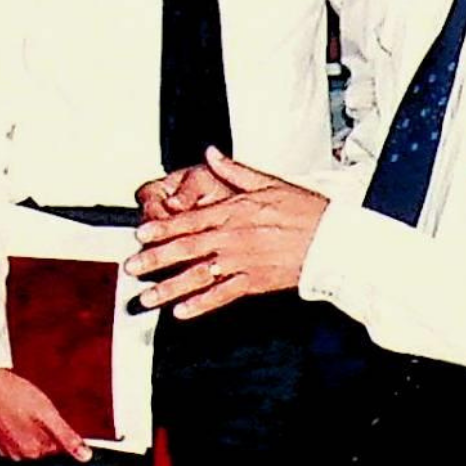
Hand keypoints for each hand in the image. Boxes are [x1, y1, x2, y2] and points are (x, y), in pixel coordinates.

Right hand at [0, 367, 91, 461]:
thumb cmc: (14, 395)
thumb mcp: (48, 413)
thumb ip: (67, 437)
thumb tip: (84, 455)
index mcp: (32, 450)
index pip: (53, 448)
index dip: (54, 430)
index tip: (48, 416)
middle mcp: (14, 453)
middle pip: (36, 445)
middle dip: (38, 430)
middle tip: (33, 409)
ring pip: (18, 441)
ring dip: (22, 428)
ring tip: (19, 408)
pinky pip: (1, 437)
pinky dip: (6, 427)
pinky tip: (7, 412)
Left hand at [125, 149, 328, 319]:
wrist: (334, 240)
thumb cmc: (305, 210)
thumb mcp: (268, 182)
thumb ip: (234, 171)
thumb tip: (212, 154)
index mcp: (234, 211)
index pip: (189, 220)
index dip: (162, 228)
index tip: (140, 235)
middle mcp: (234, 238)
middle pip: (186, 249)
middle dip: (155, 259)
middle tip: (132, 266)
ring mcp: (243, 263)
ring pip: (199, 276)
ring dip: (170, 287)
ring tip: (147, 297)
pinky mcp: (255, 283)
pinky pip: (223, 296)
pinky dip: (201, 305)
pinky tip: (181, 312)